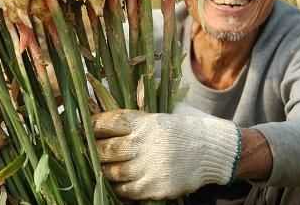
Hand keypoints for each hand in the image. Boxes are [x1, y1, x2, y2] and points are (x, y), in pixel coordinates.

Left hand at [92, 104, 240, 199]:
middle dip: (93, 149)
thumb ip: (140, 113)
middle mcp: (144, 144)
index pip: (110, 121)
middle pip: (105, 149)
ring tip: (99, 166)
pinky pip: (126, 190)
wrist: (213, 151)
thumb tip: (114, 109)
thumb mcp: (164, 113)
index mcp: (145, 122)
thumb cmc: (187, 128)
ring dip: (103, 169)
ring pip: (112, 172)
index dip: (94, 124)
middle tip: (88, 149)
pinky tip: (115, 181)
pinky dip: (117, 186)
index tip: (86, 126)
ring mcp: (149, 167)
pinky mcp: (155, 187)